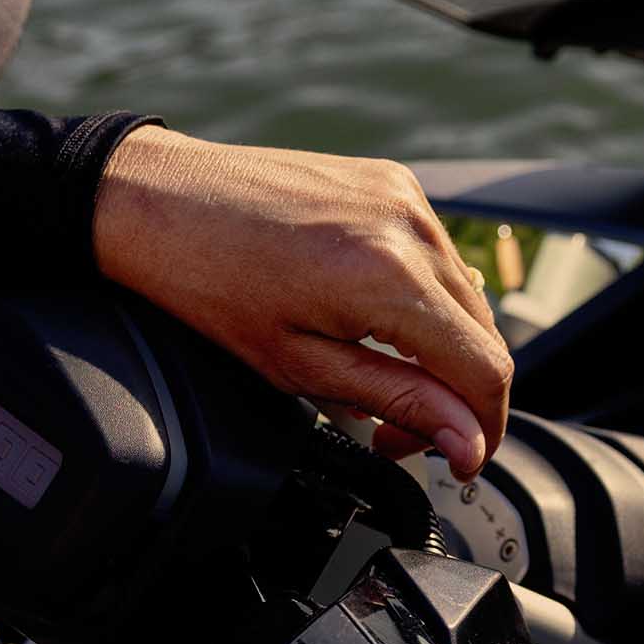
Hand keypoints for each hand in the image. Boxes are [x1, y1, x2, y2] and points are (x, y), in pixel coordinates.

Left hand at [88, 129, 511, 475]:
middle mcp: (410, 228)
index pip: (485, 369)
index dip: (483, 429)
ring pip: (467, 296)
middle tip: (402, 432)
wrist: (157, 199)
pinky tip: (374, 321)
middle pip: (485, 335)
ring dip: (442, 349)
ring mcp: (406, 197)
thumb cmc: (207, 281)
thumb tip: (466, 440)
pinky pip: (437, 255)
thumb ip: (397, 400)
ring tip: (382, 378)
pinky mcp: (392, 181)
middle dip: (459, 397)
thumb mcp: (298, 365)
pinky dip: (423, 298)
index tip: (458, 463)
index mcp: (389, 278)